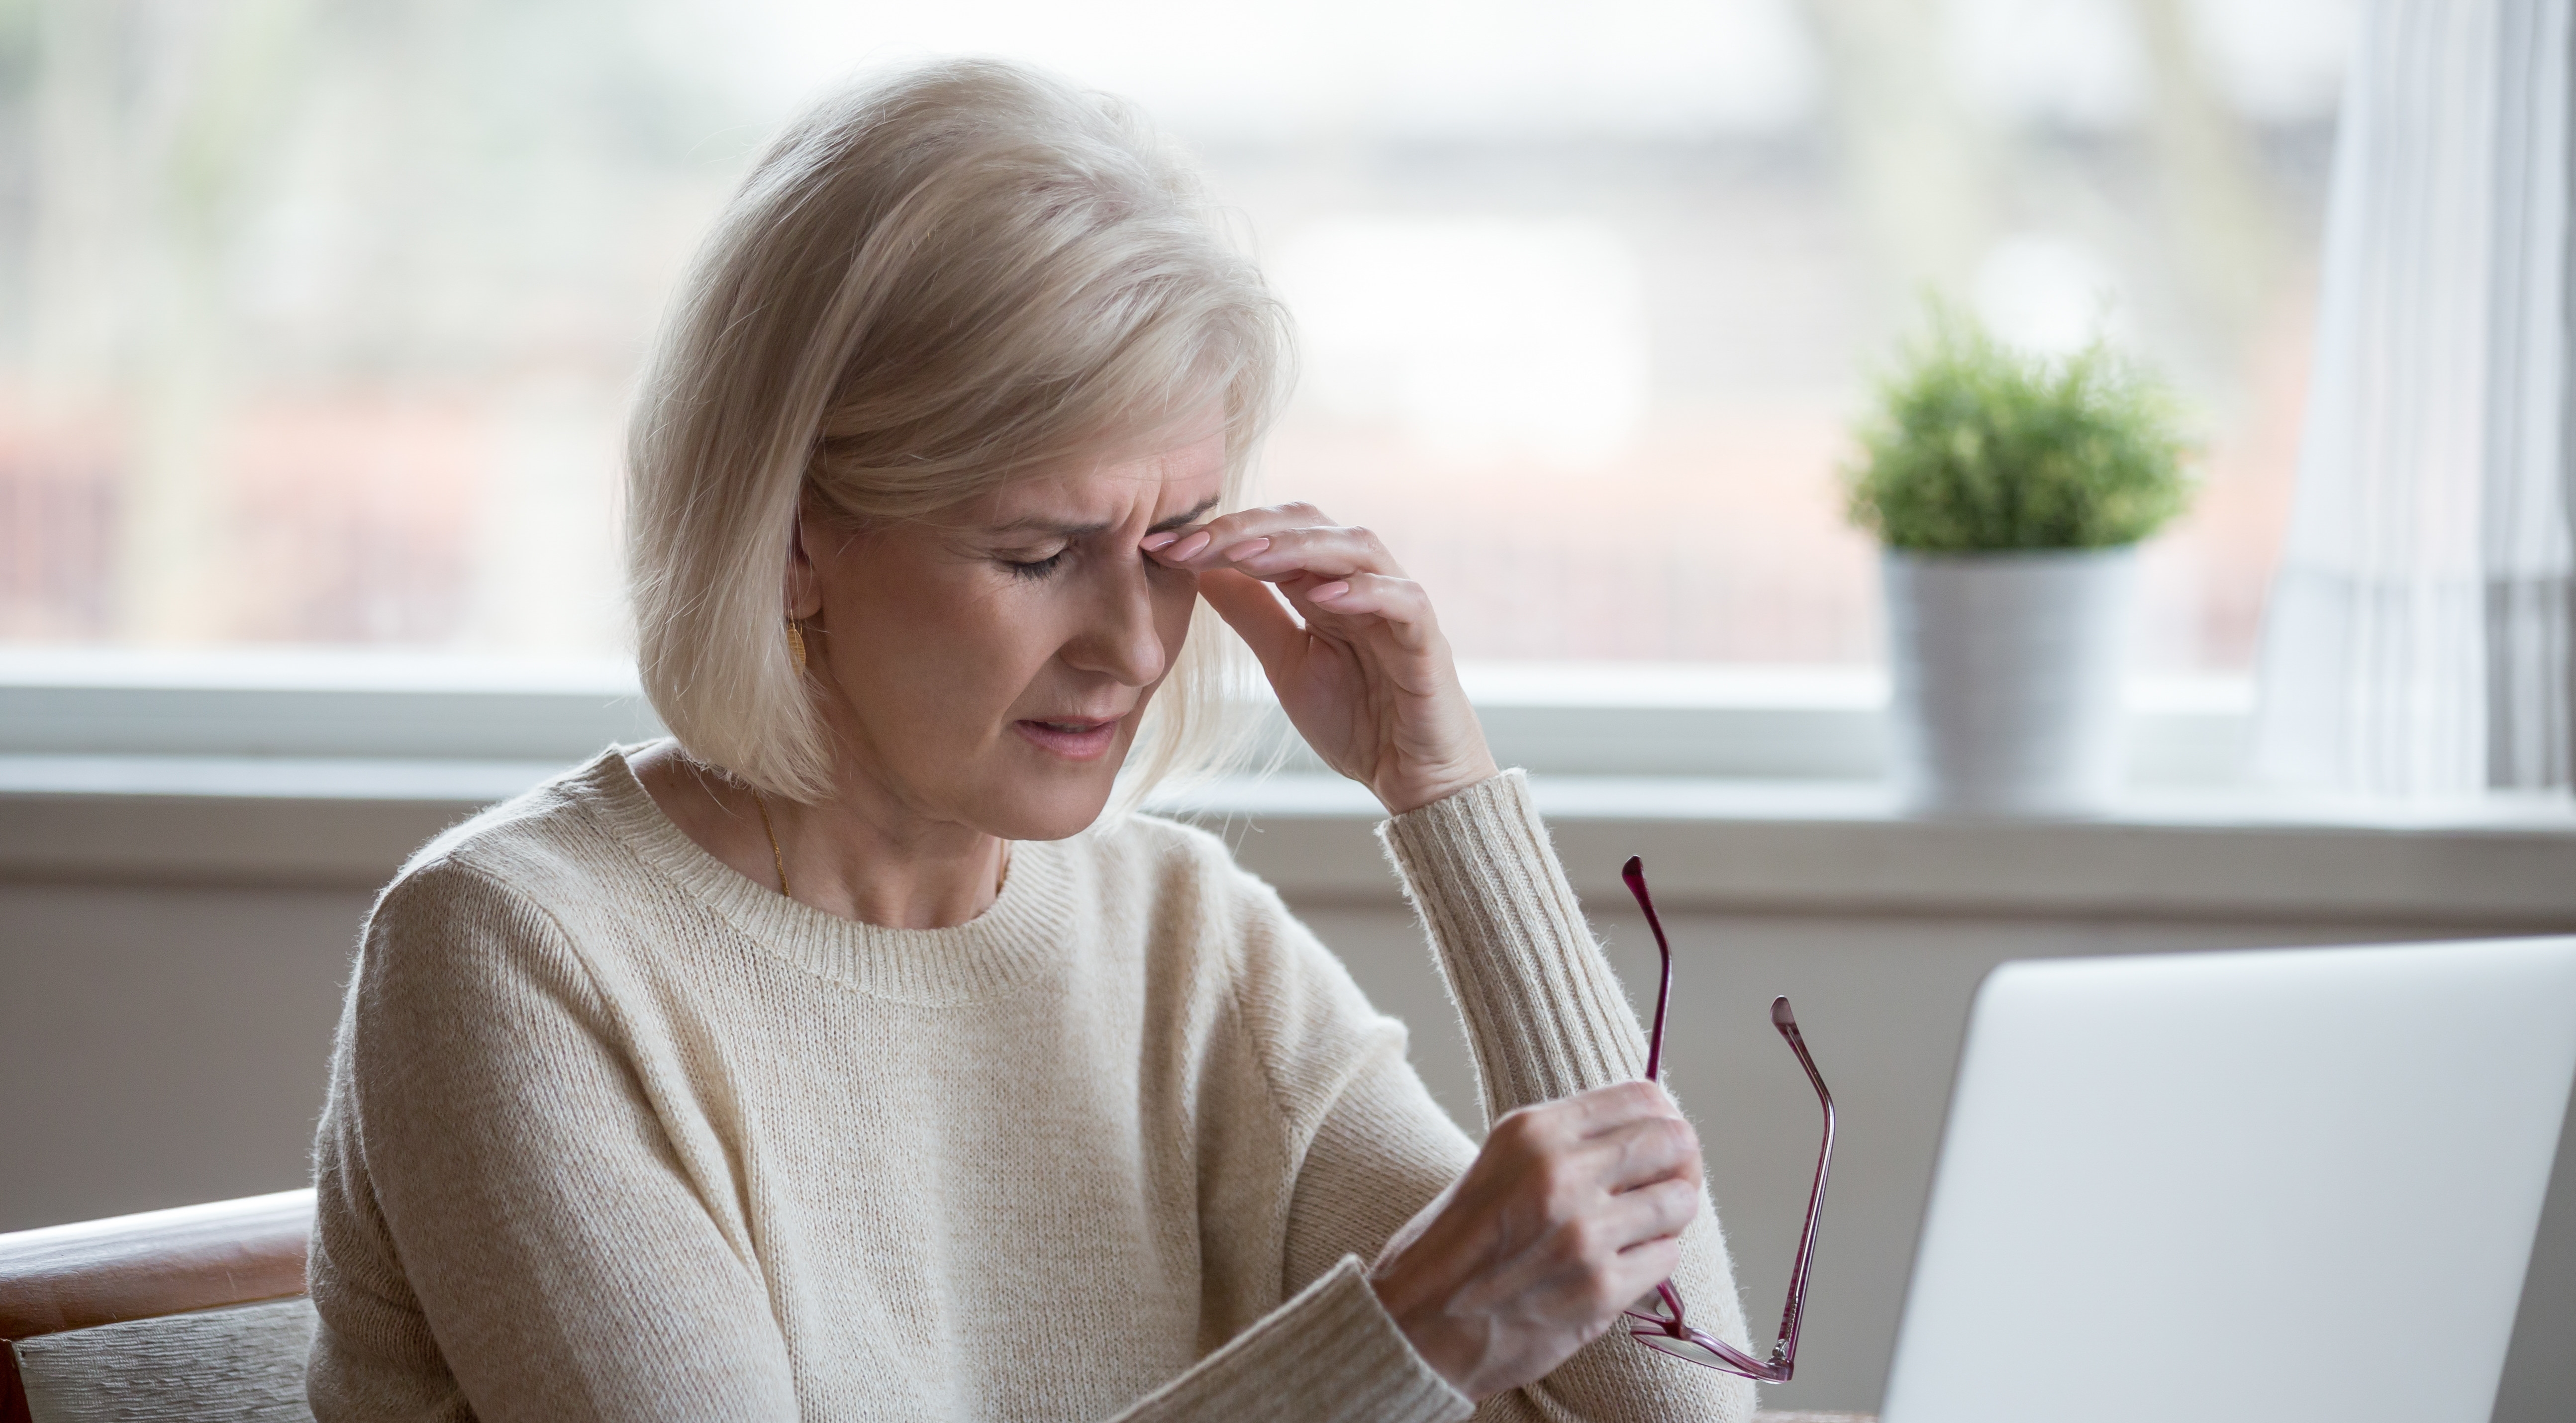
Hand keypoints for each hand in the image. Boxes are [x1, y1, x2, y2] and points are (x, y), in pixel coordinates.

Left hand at [1143, 503, 1496, 814]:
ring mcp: (1398, 607)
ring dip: (1299, 546)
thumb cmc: (1359, 720)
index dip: (1219, 533)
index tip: (1159, 547)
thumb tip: (1200, 568)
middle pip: (1310, 524)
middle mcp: (1362, 583)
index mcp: (1325, 586)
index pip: (1273, 534)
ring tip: (1247, 555)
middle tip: (1190, 543)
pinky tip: (1323, 596)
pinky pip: (1403, 600)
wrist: (1411, 781)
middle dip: (1247, 529)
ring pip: (1355, 547)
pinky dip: (1367, 591)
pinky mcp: (1428, 642)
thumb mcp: (1286, 663)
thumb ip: (1253, 614)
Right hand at [1364, 1082, 1702, 1400]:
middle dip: (1680, 1163)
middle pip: (1673, 1142)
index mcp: (1533, 1131)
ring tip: (1639, 1228)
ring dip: (1669, 1216)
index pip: (1642, 1096)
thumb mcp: (1503, 1162)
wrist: (1420, 1322)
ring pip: (1680, 1202)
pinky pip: (1666, 1259)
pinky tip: (1617, 1265)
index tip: (1661, 1140)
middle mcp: (1561, 1173)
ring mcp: (1584, 1233)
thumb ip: (1569, 1142)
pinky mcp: (1600, 1289)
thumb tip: (1648, 1130)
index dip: (1663, 1118)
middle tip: (1665, 1182)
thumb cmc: (1460, 1242)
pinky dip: (1651, 1262)